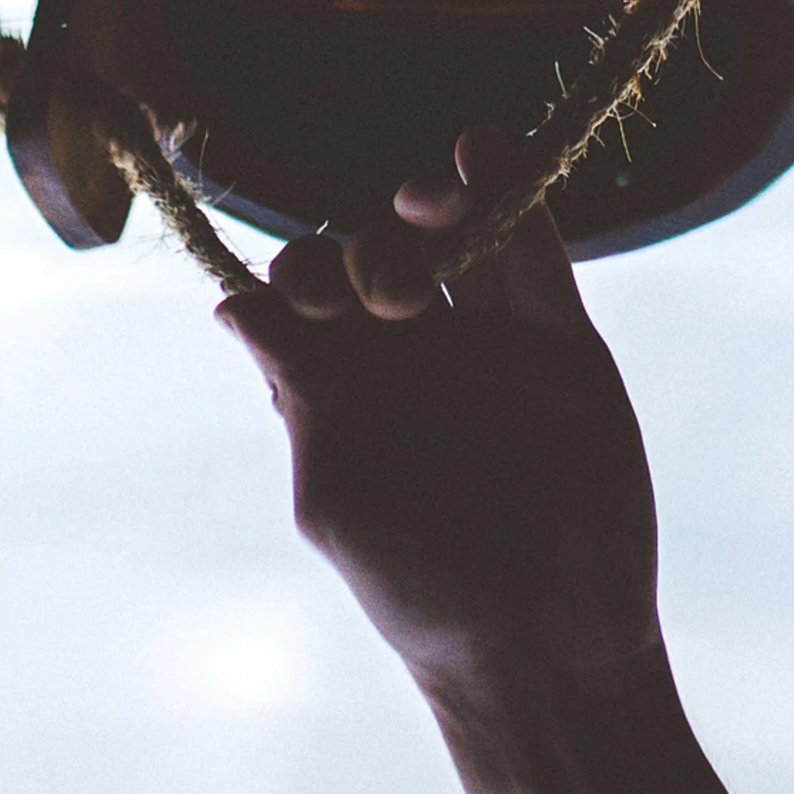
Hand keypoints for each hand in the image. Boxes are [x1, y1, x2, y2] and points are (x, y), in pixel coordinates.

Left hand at [218, 206, 659, 691]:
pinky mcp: (560, 337)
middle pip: (371, 249)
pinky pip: (532, 246)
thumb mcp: (337, 499)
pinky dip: (510, 187)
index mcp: (343, 385)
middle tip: (385, 302)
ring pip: (449, 231)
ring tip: (428, 206)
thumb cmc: (421, 591)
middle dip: (363, 251)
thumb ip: (299, 398)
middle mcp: (409, 350)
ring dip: (426, 198)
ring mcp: (485, 338)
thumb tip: (233, 309)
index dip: (296, 275)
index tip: (308, 305)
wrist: (542, 642)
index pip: (301, 292)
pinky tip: (481, 150)